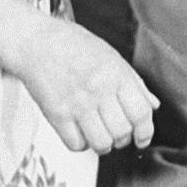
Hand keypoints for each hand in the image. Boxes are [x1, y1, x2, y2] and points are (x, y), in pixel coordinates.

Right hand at [10, 7, 159, 157]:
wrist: (34, 41)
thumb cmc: (72, 45)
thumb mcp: (111, 56)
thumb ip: (134, 82)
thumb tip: (152, 105)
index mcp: (117, 74)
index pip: (141, 113)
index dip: (146, 132)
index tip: (142, 138)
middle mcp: (99, 90)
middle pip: (122, 132)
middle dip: (124, 139)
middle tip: (118, 134)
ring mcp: (77, 103)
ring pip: (101, 143)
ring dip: (104, 145)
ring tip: (100, 136)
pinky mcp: (56, 114)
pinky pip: (76, 144)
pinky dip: (81, 144)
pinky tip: (80, 132)